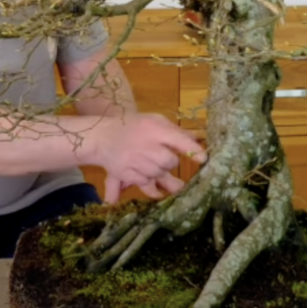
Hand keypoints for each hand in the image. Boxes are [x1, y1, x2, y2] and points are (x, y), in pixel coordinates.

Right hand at [89, 113, 204, 202]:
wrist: (102, 136)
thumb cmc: (133, 126)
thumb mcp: (155, 121)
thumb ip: (177, 131)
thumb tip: (200, 138)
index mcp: (155, 129)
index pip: (179, 141)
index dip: (193, 150)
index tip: (204, 158)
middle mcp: (146, 147)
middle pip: (170, 163)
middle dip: (170, 162)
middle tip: (163, 156)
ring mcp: (136, 163)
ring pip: (160, 175)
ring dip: (160, 173)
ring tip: (151, 163)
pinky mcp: (128, 176)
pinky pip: (148, 186)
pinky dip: (152, 186)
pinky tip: (152, 183)